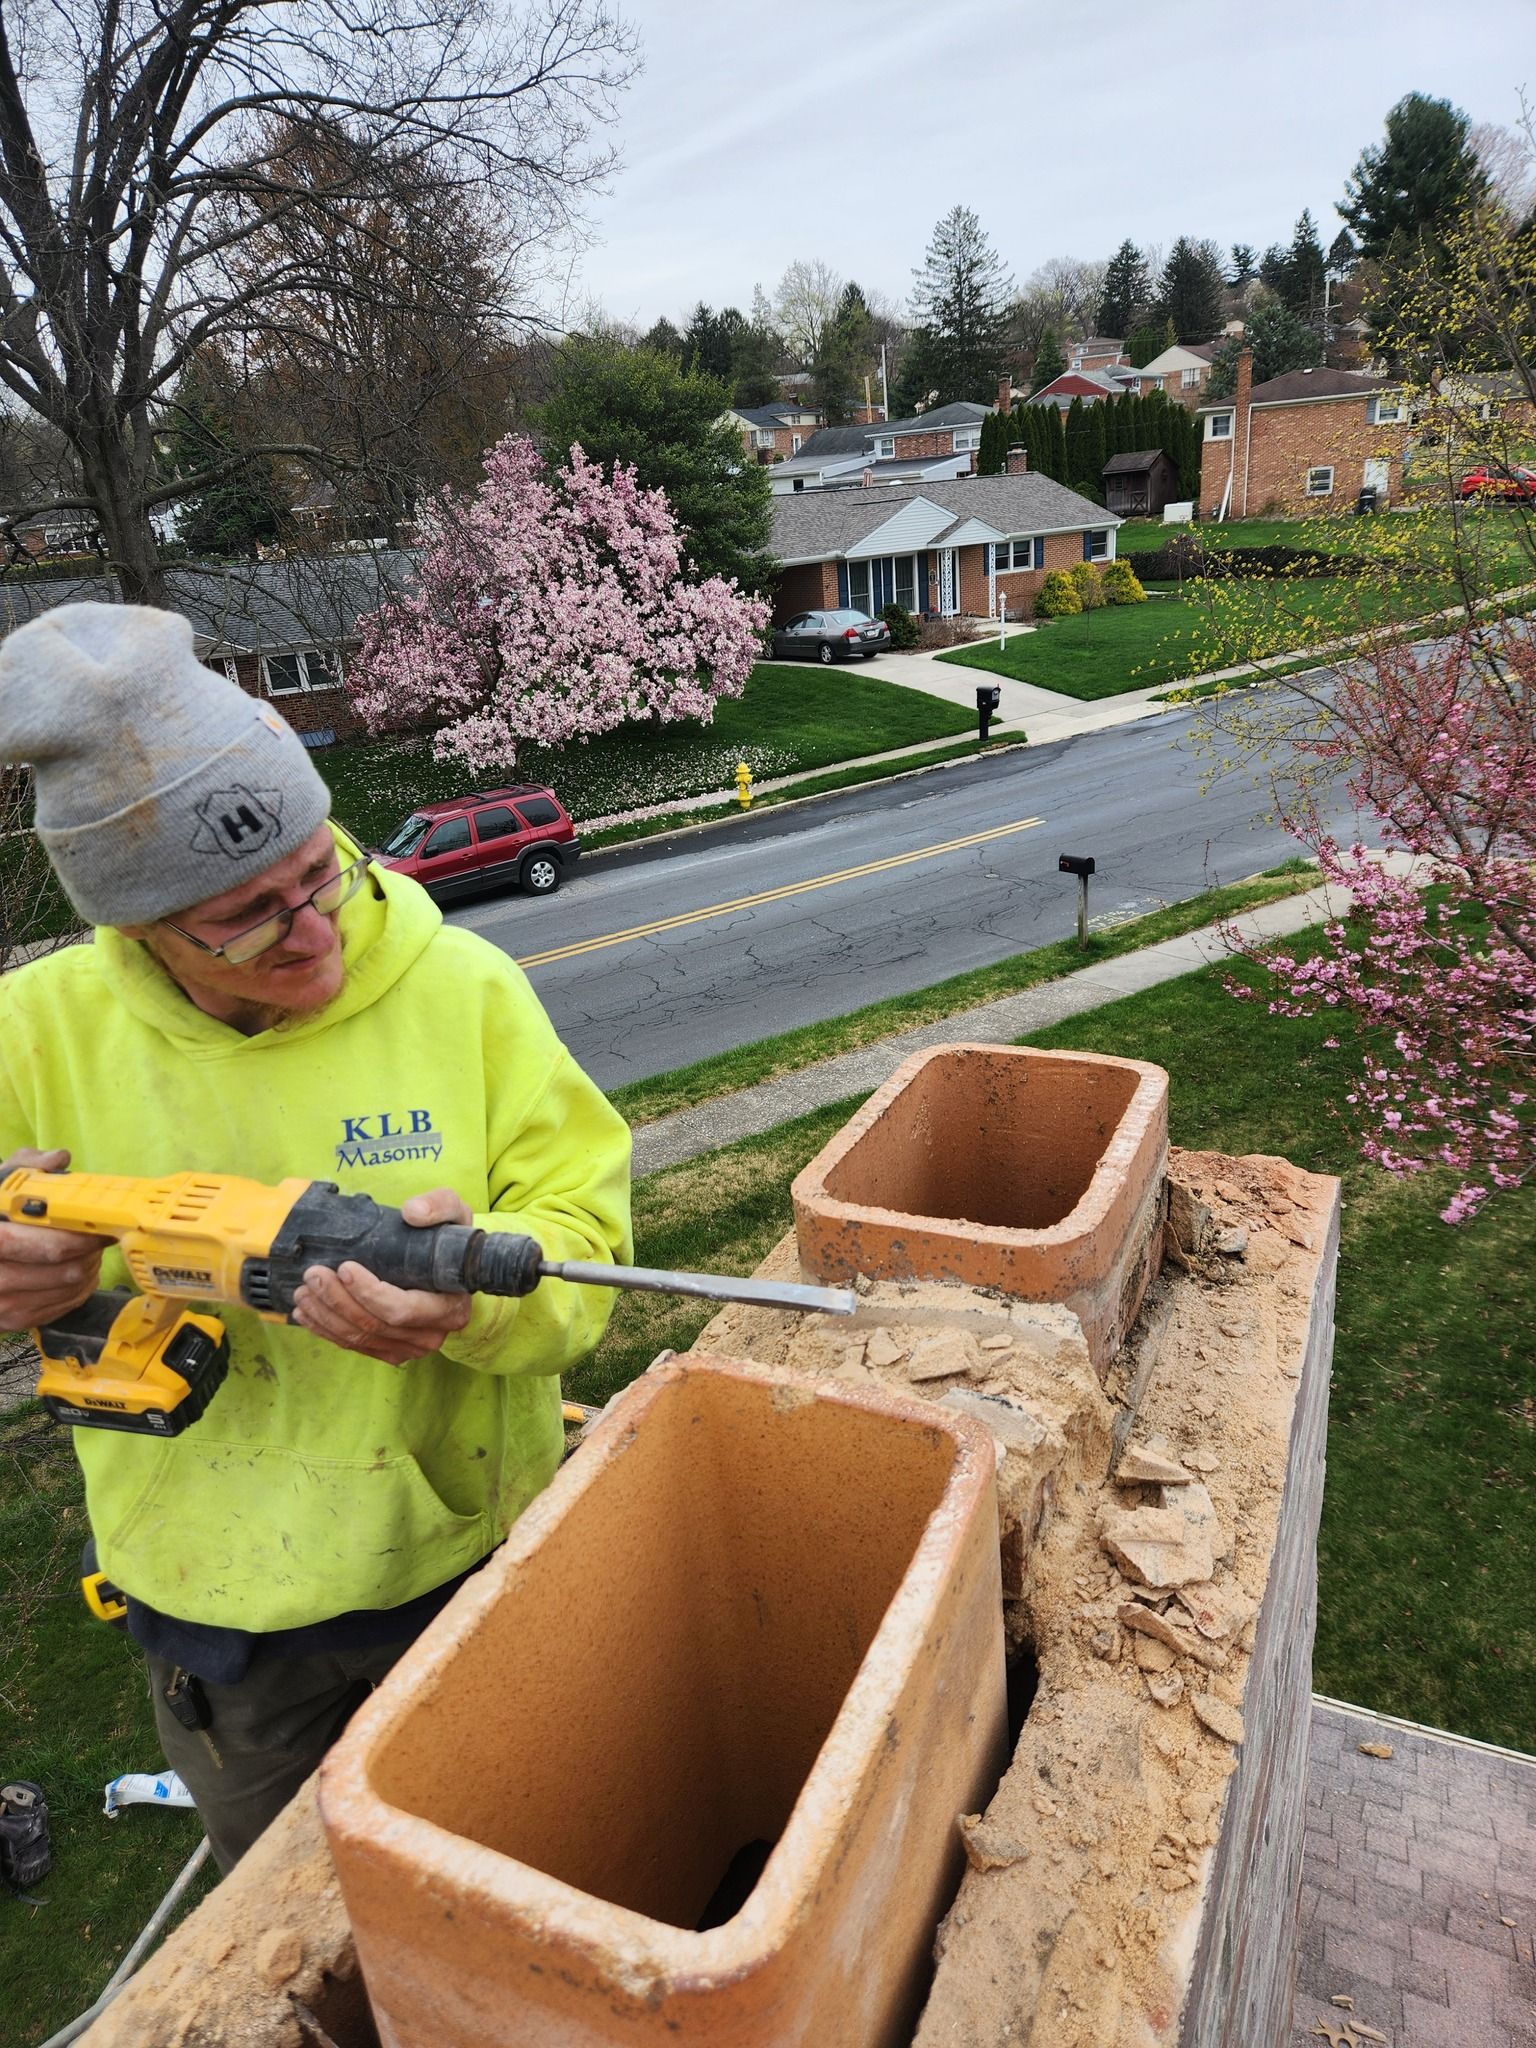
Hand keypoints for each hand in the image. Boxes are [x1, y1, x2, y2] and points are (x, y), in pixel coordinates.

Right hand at [0, 1148, 106, 1328]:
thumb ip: (27, 1167)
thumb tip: (58, 1159)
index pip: (50, 1245)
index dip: (81, 1234)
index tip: (101, 1223)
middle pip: (66, 1269)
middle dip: (89, 1250)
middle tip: (98, 1236)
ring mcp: (2, 1304)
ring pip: (69, 1287)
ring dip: (88, 1268)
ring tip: (87, 1250)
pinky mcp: (12, 1321)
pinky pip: (62, 1306)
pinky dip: (78, 1288)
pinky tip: (76, 1271)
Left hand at [289, 1188, 475, 1365]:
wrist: (456, 1272)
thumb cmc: (453, 1243)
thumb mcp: (456, 1214)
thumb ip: (439, 1206)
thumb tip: (412, 1212)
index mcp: (449, 1307)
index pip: (402, 1309)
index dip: (368, 1292)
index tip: (344, 1268)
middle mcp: (431, 1334)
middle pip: (374, 1325)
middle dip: (337, 1300)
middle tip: (314, 1274)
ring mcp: (409, 1347)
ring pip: (359, 1338)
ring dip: (326, 1316)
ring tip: (303, 1291)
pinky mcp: (390, 1352)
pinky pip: (354, 1346)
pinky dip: (326, 1330)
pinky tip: (307, 1313)